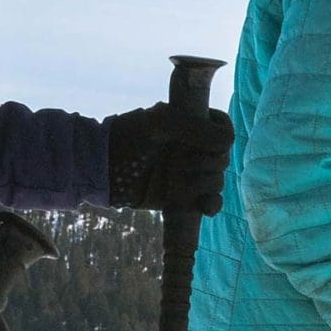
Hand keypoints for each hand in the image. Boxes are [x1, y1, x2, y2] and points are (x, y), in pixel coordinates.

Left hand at [105, 103, 233, 212]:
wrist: (102, 168)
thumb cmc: (128, 137)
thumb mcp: (161, 124)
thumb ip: (194, 128)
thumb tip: (227, 140)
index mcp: (192, 125)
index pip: (223, 130)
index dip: (219, 137)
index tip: (206, 141)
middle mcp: (194, 150)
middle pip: (222, 159)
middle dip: (205, 164)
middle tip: (178, 163)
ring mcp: (190, 174)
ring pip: (216, 181)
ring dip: (202, 184)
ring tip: (177, 182)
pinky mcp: (184, 197)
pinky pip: (209, 202)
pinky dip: (211, 205)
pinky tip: (205, 207)